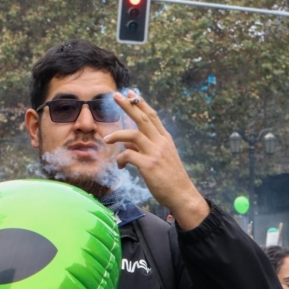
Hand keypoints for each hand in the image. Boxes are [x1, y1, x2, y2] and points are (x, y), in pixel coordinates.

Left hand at [104, 92, 209, 229]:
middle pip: (142, 118)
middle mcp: (161, 142)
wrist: (182, 194)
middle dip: (128, 105)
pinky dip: (121, 159)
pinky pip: (128, 154)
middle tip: (116, 95)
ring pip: (133, 134)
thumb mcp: (160, 158)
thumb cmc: (170, 178)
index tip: (132, 93)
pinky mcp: (149, 165)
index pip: (152, 116)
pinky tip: (120, 166)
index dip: (141, 103)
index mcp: (165, 139)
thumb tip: (126, 141)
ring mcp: (155, 153)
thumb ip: (145, 147)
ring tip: (106, 139)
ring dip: (117, 134)